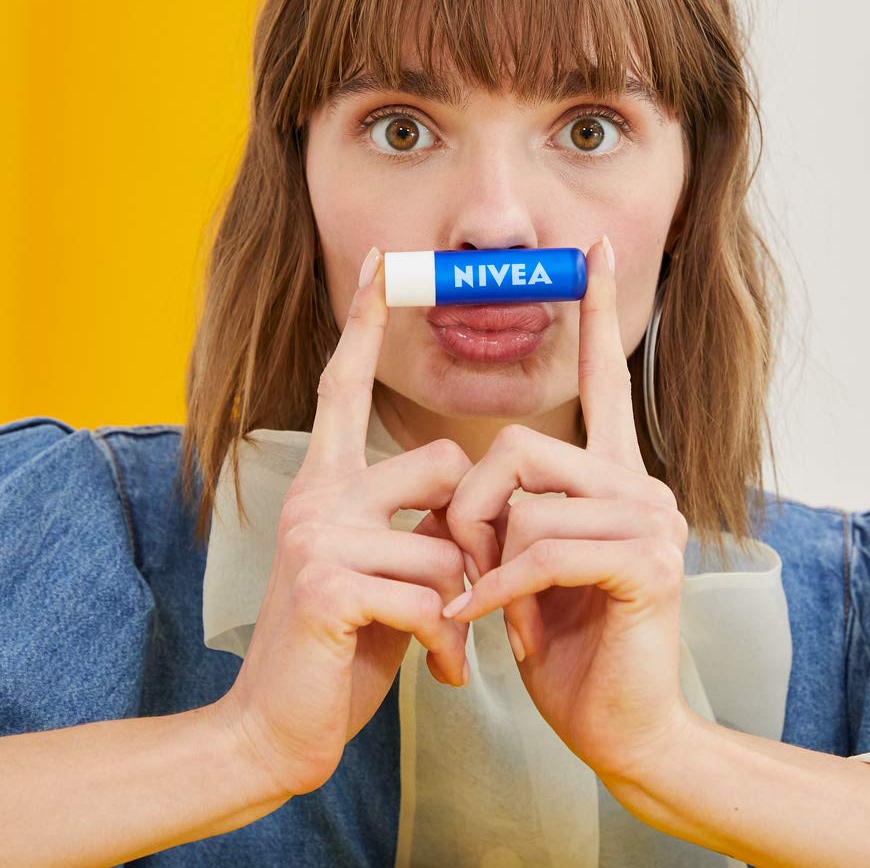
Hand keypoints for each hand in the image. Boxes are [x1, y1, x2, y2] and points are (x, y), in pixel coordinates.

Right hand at [210, 247, 487, 799]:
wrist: (277, 731)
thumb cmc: (342, 646)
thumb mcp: (381, 572)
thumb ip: (411, 526)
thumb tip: (468, 507)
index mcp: (325, 482)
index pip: (346, 384)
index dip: (365, 322)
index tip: (384, 260)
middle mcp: (315, 494)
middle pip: (442, 461)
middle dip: (472, 529)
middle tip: (464, 592)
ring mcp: (318, 536)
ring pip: (448, 540)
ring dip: (463, 602)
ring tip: (444, 643)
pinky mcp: (329, 584)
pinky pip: (433, 594)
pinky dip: (450, 643)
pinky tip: (438, 673)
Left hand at [440, 236, 695, 782]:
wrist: (619, 728)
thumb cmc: (567, 642)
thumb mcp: (527, 563)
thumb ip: (515, 509)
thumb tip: (477, 481)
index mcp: (614, 477)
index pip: (604, 381)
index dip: (595, 316)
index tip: (589, 253)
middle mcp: (641, 485)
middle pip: (521, 447)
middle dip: (474, 510)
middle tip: (469, 568)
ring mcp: (651, 523)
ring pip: (526, 503)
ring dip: (487, 561)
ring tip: (495, 606)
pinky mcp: (646, 566)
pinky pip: (539, 551)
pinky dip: (497, 591)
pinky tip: (489, 623)